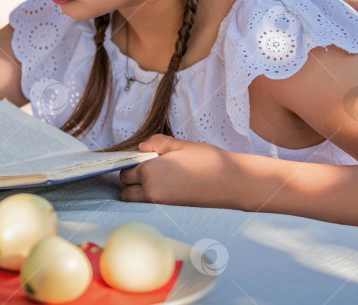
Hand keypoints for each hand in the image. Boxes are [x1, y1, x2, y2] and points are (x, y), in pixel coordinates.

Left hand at [119, 134, 239, 207]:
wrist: (232, 183)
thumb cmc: (208, 161)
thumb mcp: (181, 145)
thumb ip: (157, 143)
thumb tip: (141, 147)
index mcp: (150, 171)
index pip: (125, 172)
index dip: (132, 165)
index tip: (142, 161)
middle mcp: (151, 191)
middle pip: (126, 190)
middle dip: (132, 181)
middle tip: (149, 171)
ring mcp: (160, 205)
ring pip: (136, 202)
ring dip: (139, 193)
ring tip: (158, 181)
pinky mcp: (170, 212)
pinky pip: (150, 207)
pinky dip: (151, 200)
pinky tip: (167, 188)